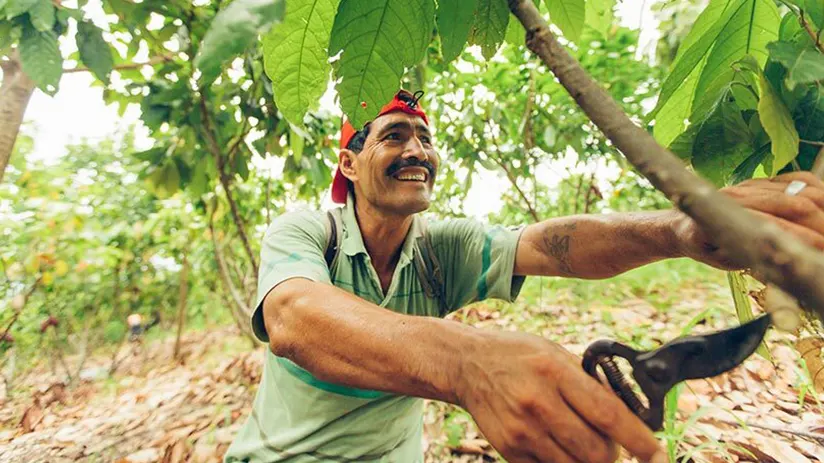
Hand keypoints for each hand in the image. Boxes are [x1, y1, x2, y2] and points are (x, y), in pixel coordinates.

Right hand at [456, 331, 666, 462]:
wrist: (467, 364)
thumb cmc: (517, 355)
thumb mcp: (555, 352)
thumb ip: (588, 381)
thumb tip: (628, 413)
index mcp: (555, 372)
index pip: (608, 414)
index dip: (639, 439)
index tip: (657, 454)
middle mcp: (538, 402)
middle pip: (595, 451)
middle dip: (613, 454)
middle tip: (611, 443)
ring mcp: (522, 430)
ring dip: (589, 461)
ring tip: (584, 442)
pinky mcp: (509, 449)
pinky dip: (563, 462)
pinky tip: (557, 442)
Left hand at [674, 172, 823, 269]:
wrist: (684, 222)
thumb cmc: (705, 247)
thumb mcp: (725, 260)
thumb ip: (752, 259)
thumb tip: (783, 261)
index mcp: (728, 218)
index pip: (778, 227)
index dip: (807, 240)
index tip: (822, 251)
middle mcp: (741, 194)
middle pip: (798, 205)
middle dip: (822, 224)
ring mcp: (752, 184)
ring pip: (803, 190)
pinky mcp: (761, 180)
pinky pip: (799, 180)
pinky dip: (818, 191)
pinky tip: (823, 207)